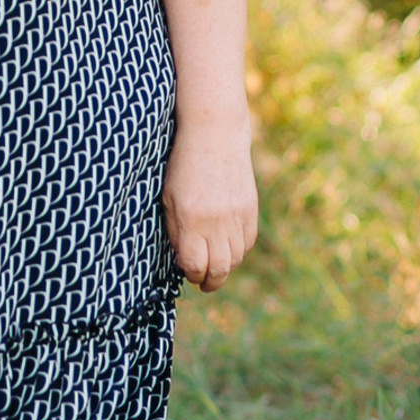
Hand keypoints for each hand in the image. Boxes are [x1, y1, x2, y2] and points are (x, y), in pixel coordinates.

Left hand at [162, 123, 257, 293]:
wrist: (215, 135)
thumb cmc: (183, 166)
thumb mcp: (168, 197)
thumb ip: (176, 230)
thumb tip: (184, 260)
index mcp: (191, 219)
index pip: (195, 264)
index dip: (191, 274)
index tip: (187, 272)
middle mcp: (217, 222)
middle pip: (219, 269)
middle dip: (210, 282)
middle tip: (203, 284)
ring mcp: (237, 216)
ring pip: (235, 258)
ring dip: (224, 268)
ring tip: (214, 267)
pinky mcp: (251, 210)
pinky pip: (247, 242)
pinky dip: (238, 251)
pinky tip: (228, 249)